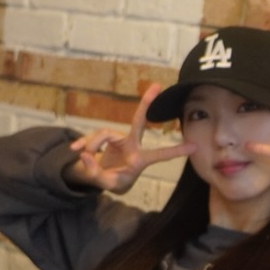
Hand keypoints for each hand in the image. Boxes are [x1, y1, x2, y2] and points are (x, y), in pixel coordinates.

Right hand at [65, 84, 193, 193]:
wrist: (99, 177)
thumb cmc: (112, 181)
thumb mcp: (106, 183)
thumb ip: (96, 172)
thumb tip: (86, 154)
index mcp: (139, 160)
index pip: (159, 155)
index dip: (175, 151)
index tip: (195, 147)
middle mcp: (131, 145)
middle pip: (139, 121)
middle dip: (146, 103)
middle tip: (157, 86)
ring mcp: (118, 138)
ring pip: (103, 133)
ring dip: (91, 144)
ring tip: (85, 157)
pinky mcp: (105, 136)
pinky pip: (92, 135)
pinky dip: (83, 143)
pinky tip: (75, 150)